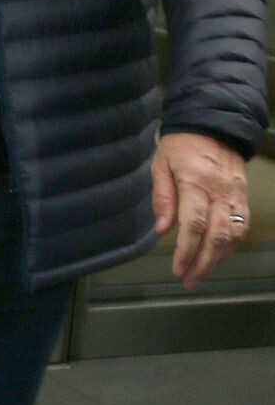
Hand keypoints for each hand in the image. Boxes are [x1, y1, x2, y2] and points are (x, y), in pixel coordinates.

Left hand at [151, 132, 249, 290]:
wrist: (214, 123)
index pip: (193, 224)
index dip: (186, 250)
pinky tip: (218, 256)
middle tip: (189, 281)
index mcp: (196, 182)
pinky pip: (241, 225)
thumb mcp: (161, 164)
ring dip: (218, 258)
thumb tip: (162, 228)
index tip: (177, 268)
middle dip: (203, 263)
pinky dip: (231, 245)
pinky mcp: (243, 196)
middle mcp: (220, 191)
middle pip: (216, 235)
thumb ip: (162, 196)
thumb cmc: (182, 144)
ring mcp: (235, 194)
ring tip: (201, 274)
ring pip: (232, 234)